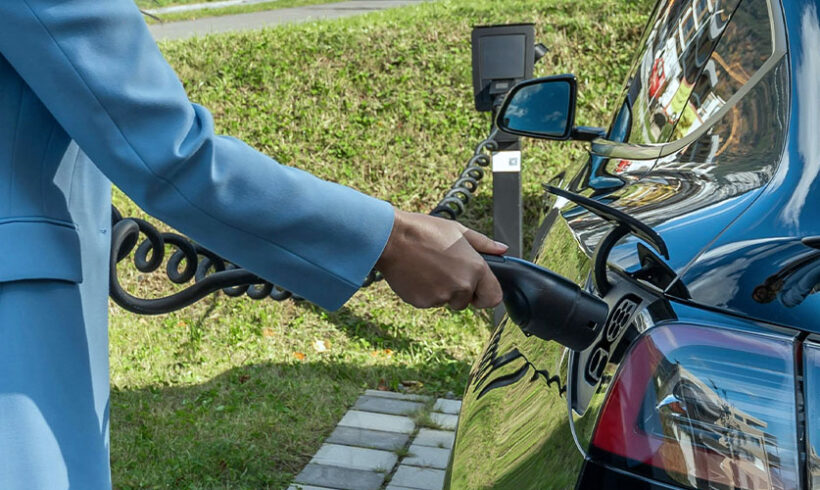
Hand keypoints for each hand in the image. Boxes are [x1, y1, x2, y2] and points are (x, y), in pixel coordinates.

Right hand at [375, 209, 506, 309]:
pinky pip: (428, 302)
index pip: (493, 298)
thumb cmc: (425, 230)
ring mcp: (442, 296)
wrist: (391, 238)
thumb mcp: (458, 230)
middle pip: (466, 301)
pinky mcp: (423, 303)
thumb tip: (503, 249)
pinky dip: (424, 292)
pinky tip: (416, 274)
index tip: (476, 290)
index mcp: (475, 268)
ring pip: (446, 301)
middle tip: (442, 268)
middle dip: (458, 290)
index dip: (485, 295)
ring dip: (440, 291)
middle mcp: (462, 286)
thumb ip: (483, 244)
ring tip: (427, 267)